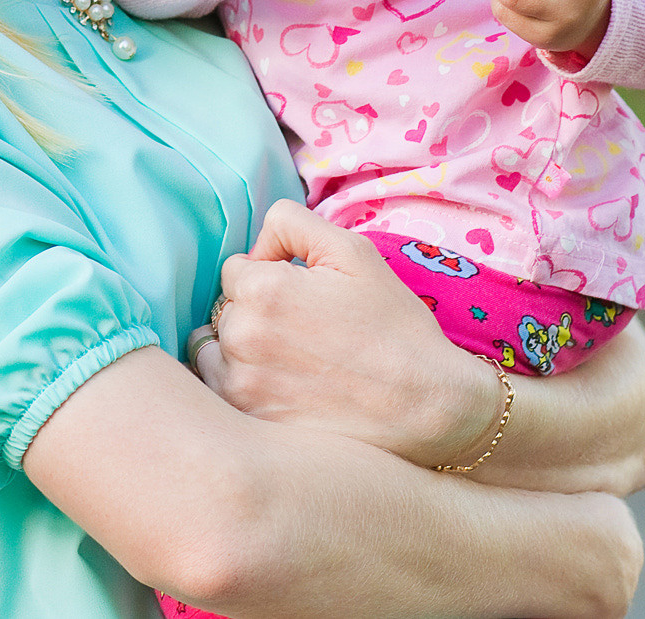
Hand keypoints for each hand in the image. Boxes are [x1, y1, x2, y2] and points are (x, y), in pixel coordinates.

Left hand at [188, 202, 499, 468]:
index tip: (306, 298)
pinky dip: (243, 387)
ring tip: (294, 363)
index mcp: (262, 289)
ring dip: (243, 351)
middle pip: (225, 309)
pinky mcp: (249, 422)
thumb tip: (256, 246)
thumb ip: (291, 223)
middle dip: (256, 313)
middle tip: (308, 333)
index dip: (271, 277)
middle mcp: (241, 336)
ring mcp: (241, 384)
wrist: (428, 407)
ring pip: (217, 350)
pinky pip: (221, 393)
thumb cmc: (395, 327)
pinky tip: (282, 390)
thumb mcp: (353, 251)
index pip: (236, 270)